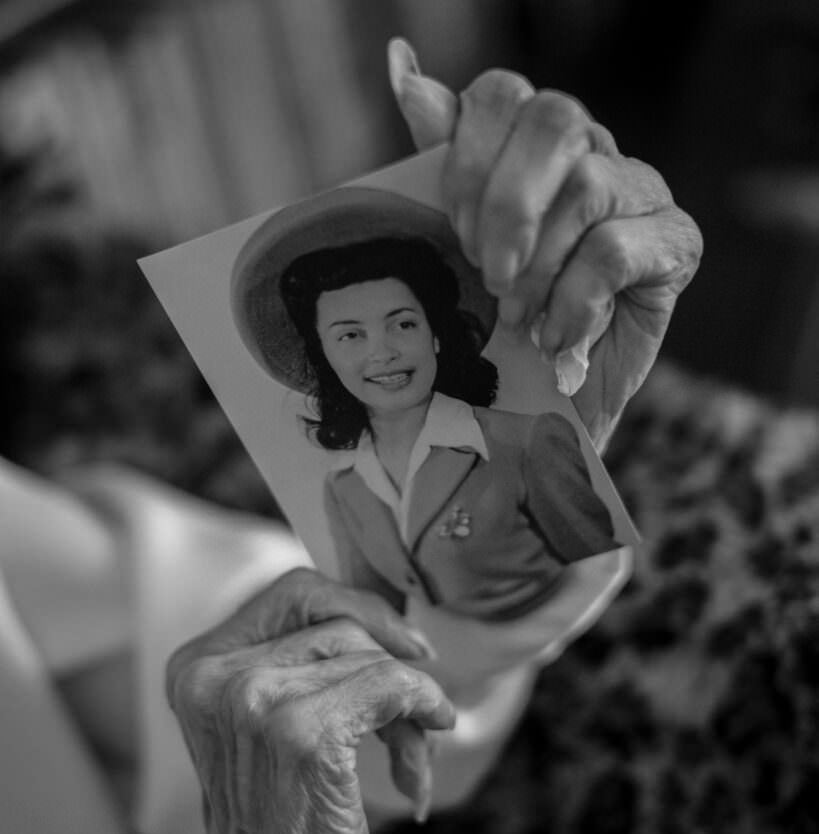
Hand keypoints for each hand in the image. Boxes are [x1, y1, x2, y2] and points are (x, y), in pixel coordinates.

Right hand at [156, 568, 453, 833]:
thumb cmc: (280, 826)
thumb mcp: (266, 727)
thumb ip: (302, 664)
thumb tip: (389, 620)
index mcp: (199, 666)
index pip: (294, 591)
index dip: (359, 606)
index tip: (404, 642)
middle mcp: (218, 675)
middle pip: (341, 624)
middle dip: (390, 663)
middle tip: (417, 713)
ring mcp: (257, 699)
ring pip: (372, 657)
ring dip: (409, 703)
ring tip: (411, 756)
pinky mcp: (304, 733)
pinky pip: (391, 685)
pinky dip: (422, 707)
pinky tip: (424, 750)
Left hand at [387, 38, 702, 450]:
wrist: (551, 406)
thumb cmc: (503, 321)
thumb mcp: (459, 241)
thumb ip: (441, 155)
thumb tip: (401, 65)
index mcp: (537, 145)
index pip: (503, 95)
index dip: (469, 163)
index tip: (457, 236)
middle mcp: (596, 152)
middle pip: (556, 120)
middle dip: (506, 207)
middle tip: (489, 276)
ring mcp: (643, 193)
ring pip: (587, 188)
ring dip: (537, 270)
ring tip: (519, 319)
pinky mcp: (677, 243)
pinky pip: (615, 250)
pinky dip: (572, 303)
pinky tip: (556, 339)